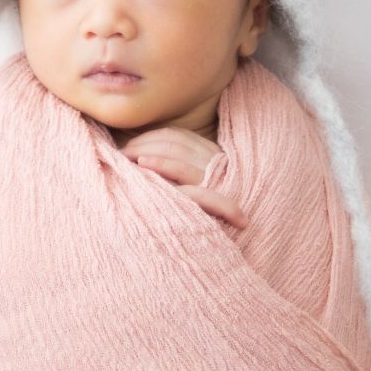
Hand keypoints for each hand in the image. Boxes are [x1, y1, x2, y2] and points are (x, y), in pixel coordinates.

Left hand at [121, 127, 248, 227]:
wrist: (250, 234)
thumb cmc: (218, 218)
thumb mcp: (204, 189)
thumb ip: (185, 173)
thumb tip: (149, 165)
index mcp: (213, 155)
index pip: (178, 136)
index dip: (152, 137)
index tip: (131, 146)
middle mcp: (213, 159)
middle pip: (172, 139)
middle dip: (144, 142)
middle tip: (120, 153)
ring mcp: (211, 172)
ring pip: (173, 149)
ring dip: (145, 149)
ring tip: (124, 156)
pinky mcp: (209, 187)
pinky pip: (181, 168)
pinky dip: (160, 163)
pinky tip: (142, 164)